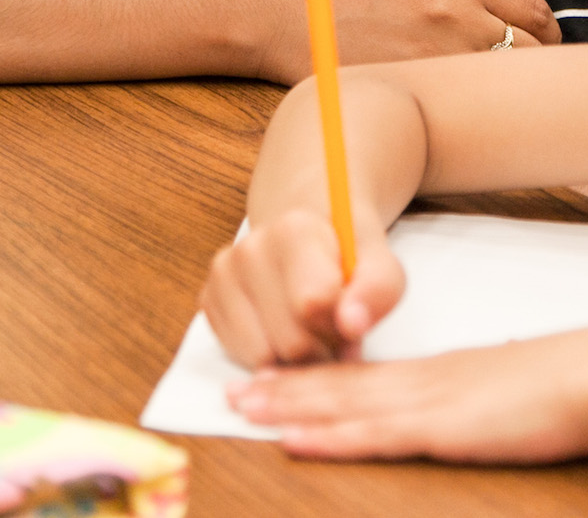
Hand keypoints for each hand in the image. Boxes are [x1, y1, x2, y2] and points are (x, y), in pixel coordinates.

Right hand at [202, 207, 406, 366]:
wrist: (308, 236)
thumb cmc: (346, 255)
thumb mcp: (379, 263)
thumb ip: (377, 288)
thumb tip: (352, 324)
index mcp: (294, 230)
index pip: (313, 305)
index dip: (341, 327)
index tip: (351, 318)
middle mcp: (250, 248)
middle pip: (290, 341)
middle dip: (321, 347)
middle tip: (333, 328)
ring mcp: (224, 274)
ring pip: (262, 357)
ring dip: (294, 358)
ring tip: (310, 328)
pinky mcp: (208, 301)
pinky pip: (240, 358)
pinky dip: (267, 356)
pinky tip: (282, 330)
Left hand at [227, 329, 587, 463]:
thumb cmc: (568, 388)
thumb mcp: (512, 392)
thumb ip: (482, 401)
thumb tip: (474, 411)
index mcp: (440, 375)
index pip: (363, 376)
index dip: (314, 378)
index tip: (274, 379)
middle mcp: (424, 382)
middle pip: (339, 384)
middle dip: (283, 389)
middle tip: (232, 392)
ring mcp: (429, 402)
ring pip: (343, 404)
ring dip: (289, 407)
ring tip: (241, 409)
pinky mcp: (441, 427)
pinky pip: (371, 434)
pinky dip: (327, 436)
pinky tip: (293, 439)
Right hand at [258, 0, 561, 83]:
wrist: (291, 10)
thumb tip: (506, 19)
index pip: (534, 11)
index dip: (547, 33)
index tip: (544, 45)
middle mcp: (454, 18)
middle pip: (530, 51)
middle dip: (537, 66)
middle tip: (535, 82)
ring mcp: (433, 58)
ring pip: (500, 83)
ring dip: (507, 94)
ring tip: (504, 103)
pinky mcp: (411, 89)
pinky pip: (460, 107)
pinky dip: (469, 111)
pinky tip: (465, 114)